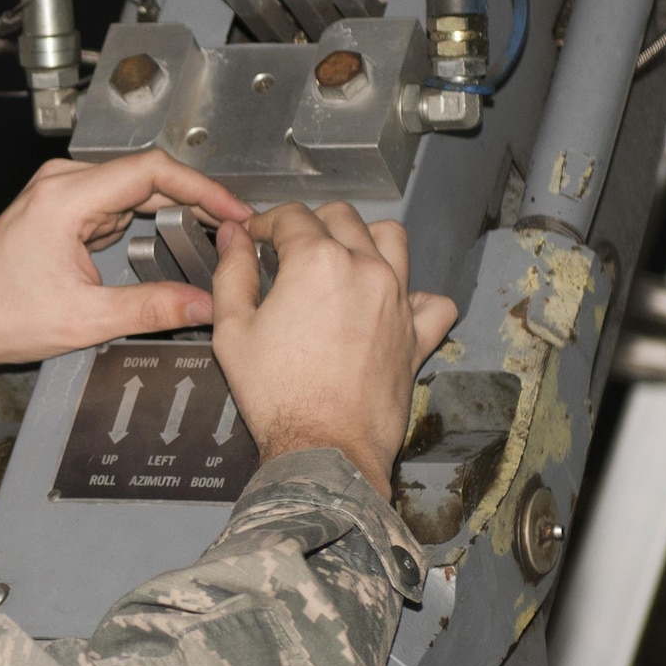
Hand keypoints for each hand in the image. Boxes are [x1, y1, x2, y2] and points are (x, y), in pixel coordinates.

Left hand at [0, 150, 252, 398]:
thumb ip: (153, 308)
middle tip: (234, 227)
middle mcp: (60, 184)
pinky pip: (114, 203)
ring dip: (171, 209)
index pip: (151, 171)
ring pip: (131, 189)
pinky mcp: (58, 208)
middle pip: (145, 176)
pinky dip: (145, 218)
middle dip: (193, 200)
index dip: (202, 188)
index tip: (233, 210)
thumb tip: (207, 305)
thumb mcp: (86, 319)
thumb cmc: (0, 316)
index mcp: (64, 198)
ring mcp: (58, 193)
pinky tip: (171, 236)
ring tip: (212, 232)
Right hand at [210, 203, 456, 495]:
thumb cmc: (276, 394)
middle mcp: (365, 269)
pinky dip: (416, 294)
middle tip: (289, 250)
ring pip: (392, 239)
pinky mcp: (417, 335)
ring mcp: (398, 300)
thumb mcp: (232, 330)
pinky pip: (433, 299)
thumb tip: (233, 236)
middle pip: (342, 218)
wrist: (323, 447)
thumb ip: (232, 273)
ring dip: (364, 239)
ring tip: (341, 261)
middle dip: (311, 224)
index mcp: (317, 262)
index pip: (290, 217)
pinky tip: (390, 304)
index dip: (263, 223)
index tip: (252, 239)